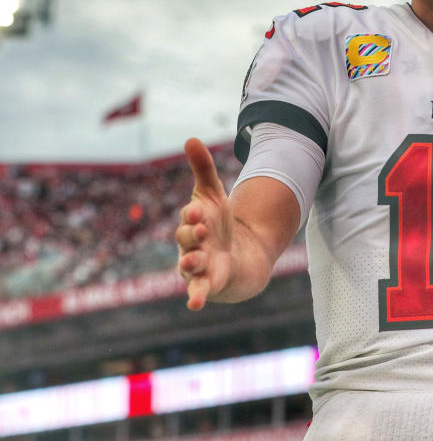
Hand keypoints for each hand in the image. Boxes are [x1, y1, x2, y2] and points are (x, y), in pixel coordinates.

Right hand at [176, 138, 232, 309]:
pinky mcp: (208, 284)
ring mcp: (198, 267)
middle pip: (186, 241)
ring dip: (191, 263)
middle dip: (193, 236)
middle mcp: (190, 246)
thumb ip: (202, 168)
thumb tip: (190, 138)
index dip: (193, 214)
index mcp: (192, 224)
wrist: (236, 254)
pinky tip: (194, 304)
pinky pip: (198, 292)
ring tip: (196, 261)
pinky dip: (196, 297)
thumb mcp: (213, 195)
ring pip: (189, 266)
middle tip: (202, 231)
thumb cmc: (219, 224)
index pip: (189, 218)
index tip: (198, 210)